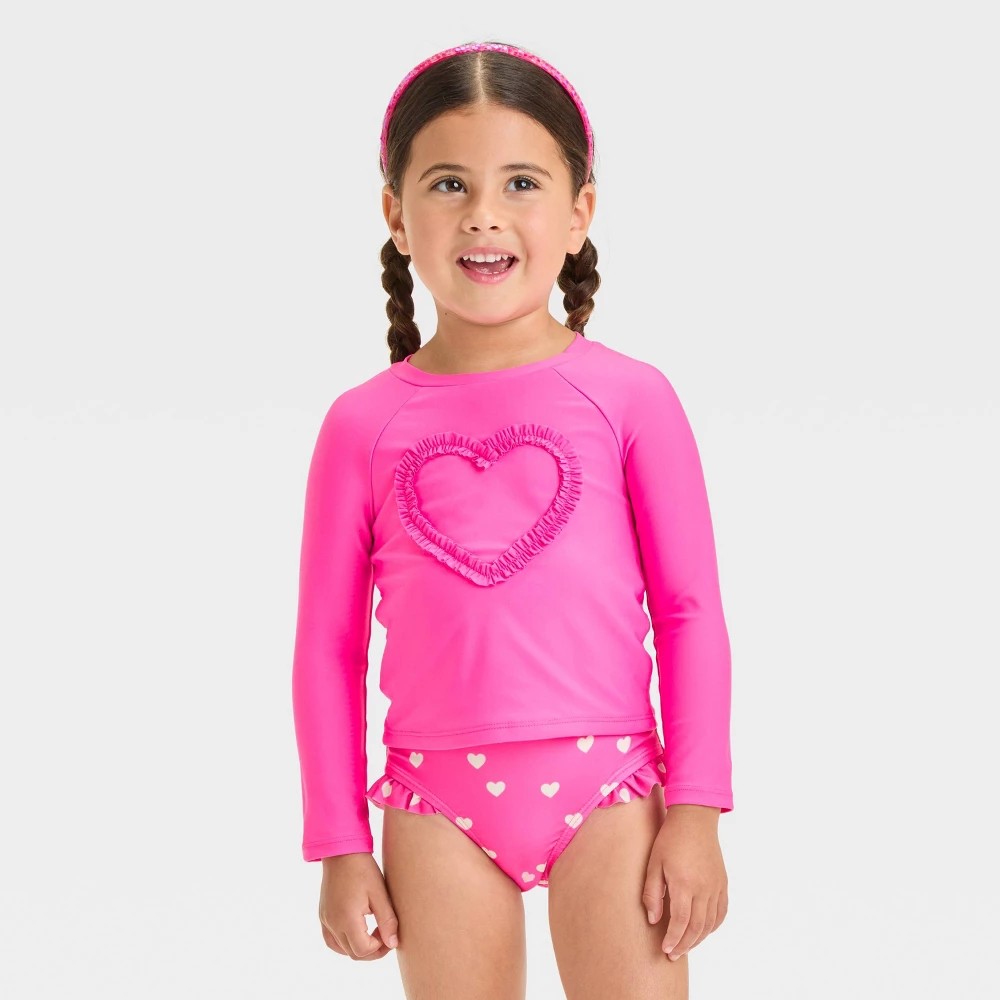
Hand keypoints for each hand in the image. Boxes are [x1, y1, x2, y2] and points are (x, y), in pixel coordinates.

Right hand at [319, 852, 399, 959]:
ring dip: (359, 947)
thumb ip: (387, 921)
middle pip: (353, 953)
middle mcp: (333, 923)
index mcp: (347, 919)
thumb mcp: (380, 893)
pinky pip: (332, 939)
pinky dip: (345, 942)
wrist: (341, 851)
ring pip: (342, 949)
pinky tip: (357, 932)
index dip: (380, 948)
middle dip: (372, 950)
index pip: (363, 950)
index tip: (390, 935)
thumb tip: (393, 943)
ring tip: (373, 934)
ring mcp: (325, 920)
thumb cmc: (363, 869)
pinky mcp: (323, 915)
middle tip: (386, 936)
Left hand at [642, 805, 727, 960]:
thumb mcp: (654, 863)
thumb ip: (652, 893)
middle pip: (697, 927)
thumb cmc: (670, 838)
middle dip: (685, 944)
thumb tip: (654, 920)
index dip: (673, 939)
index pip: (681, 922)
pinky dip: (712, 926)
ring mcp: (716, 887)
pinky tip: (703, 930)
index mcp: (685, 883)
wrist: (695, 818)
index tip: (666, 949)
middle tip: (673, 954)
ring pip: (710, 923)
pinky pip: (721, 912)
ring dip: (698, 939)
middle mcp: (704, 888)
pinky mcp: (723, 883)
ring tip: (685, 945)